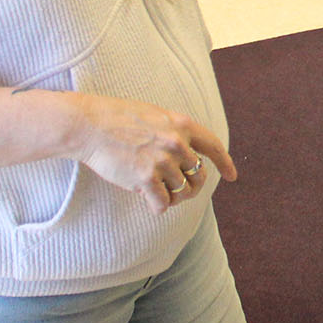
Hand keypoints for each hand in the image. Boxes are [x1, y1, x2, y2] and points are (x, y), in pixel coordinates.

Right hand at [72, 94, 237, 213]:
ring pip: (181, 192)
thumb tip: (187, 157)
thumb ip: (174, 133)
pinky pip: (162, 203)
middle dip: (191, 186)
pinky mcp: (145, 178)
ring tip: (155, 190)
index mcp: (182, 125)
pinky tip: (147, 200)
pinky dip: (157, 206)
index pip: (214, 146)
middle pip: (199, 176)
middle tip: (176, 189)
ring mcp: (162, 161)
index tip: (232, 176)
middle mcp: (177, 143)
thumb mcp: (156, 116)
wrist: (89, 125)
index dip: (225, 163)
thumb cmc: (117, 119)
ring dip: (170, 196)